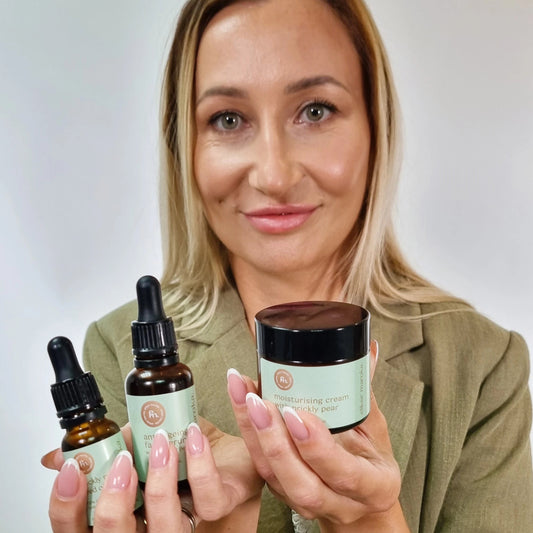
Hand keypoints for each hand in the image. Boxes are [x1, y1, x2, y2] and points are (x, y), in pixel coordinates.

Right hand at [43, 420, 262, 531]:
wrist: (227, 446)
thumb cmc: (180, 449)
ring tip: (161, 442)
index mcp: (127, 514)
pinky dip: (201, 465)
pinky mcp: (222, 505)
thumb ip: (106, 449)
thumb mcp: (138, 442)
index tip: (71, 470)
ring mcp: (185, 521)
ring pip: (164, 529)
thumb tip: (55, 457)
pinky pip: (210, 501)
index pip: (82, 530)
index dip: (67, 510)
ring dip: (160, 483)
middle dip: (111, 506)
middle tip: (119, 462)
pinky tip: (194, 436)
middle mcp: (151, 526)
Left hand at [227, 341, 407, 529]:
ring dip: (254, 434)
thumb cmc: (371, 458)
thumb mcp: (376, 428)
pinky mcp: (284, 495)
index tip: (297, 413)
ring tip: (243, 394)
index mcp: (372, 487)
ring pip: (275, 477)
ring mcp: (308, 505)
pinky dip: (249, 435)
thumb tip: (368, 351)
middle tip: (257, 399)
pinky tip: (241, 402)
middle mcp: (339, 504)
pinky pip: (262, 470)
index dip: (317, 447)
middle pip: (301, 483)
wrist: (362, 498)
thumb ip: (365, 392)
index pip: (344, 473)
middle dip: (274, 440)